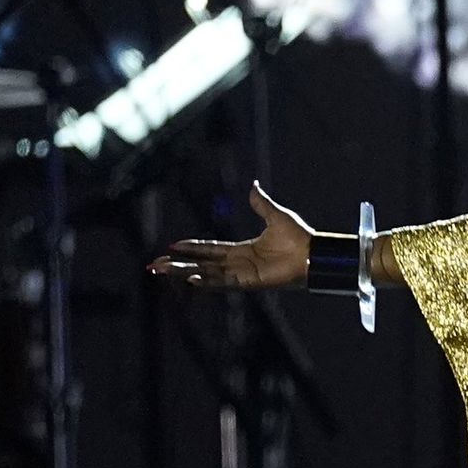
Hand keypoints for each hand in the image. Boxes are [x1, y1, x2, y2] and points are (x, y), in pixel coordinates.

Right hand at [147, 181, 312, 289]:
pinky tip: (190, 278)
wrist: (313, 253)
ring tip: (162, 270)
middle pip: (200, 263)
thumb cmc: (299, 237)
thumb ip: (261, 203)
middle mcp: (238, 263)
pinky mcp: (249, 281)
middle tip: (154, 265)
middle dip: (177, 264)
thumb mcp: (275, 215)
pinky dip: (206, 281)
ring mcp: (241, 273)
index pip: (210, 249)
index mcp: (242, 249)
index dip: (191, 247)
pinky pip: (223, 282)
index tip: (172, 246)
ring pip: (206, 273)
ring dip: (184, 272)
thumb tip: (254, 186)